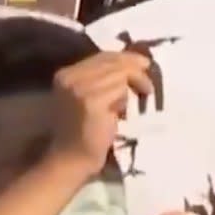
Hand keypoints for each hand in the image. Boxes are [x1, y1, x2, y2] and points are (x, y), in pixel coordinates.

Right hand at [48, 51, 151, 177]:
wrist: (71, 158)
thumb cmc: (82, 131)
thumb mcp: (86, 97)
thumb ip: (101, 79)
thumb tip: (132, 63)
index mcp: (65, 74)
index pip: (102, 56)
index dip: (125, 58)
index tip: (143, 64)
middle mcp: (70, 77)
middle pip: (112, 62)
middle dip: (134, 69)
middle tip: (148, 83)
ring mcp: (80, 89)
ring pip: (119, 74)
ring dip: (133, 85)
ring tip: (138, 98)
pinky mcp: (92, 102)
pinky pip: (120, 89)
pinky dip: (127, 99)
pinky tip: (125, 111)